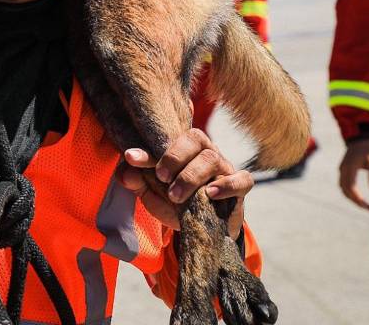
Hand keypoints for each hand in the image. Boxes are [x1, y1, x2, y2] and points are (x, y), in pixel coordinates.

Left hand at [119, 129, 252, 238]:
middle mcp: (205, 152)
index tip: (132, 158)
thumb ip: (137, 181)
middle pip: (196, 138)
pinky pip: (242, 179)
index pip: (169, 137)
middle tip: (161, 178)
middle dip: (174, 157)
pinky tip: (210, 194)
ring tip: (176, 195)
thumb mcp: (152, 193)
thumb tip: (126, 173)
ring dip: (191, 176)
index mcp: (184, 147)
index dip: (150, 148)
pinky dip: (227, 185)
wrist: (202, 229)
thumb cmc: (176, 202)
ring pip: (212, 158)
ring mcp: (224, 168)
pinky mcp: (240, 188)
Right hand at [338, 138, 368, 210]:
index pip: (351, 188)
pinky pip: (343, 185)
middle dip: (356, 202)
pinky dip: (350, 193)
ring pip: (343, 189)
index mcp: (350, 167)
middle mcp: (343, 170)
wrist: (360, 138)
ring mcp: (341, 170)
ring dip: (352, 198)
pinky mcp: (343, 170)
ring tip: (364, 205)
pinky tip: (359, 197)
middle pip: (345, 190)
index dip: (359, 199)